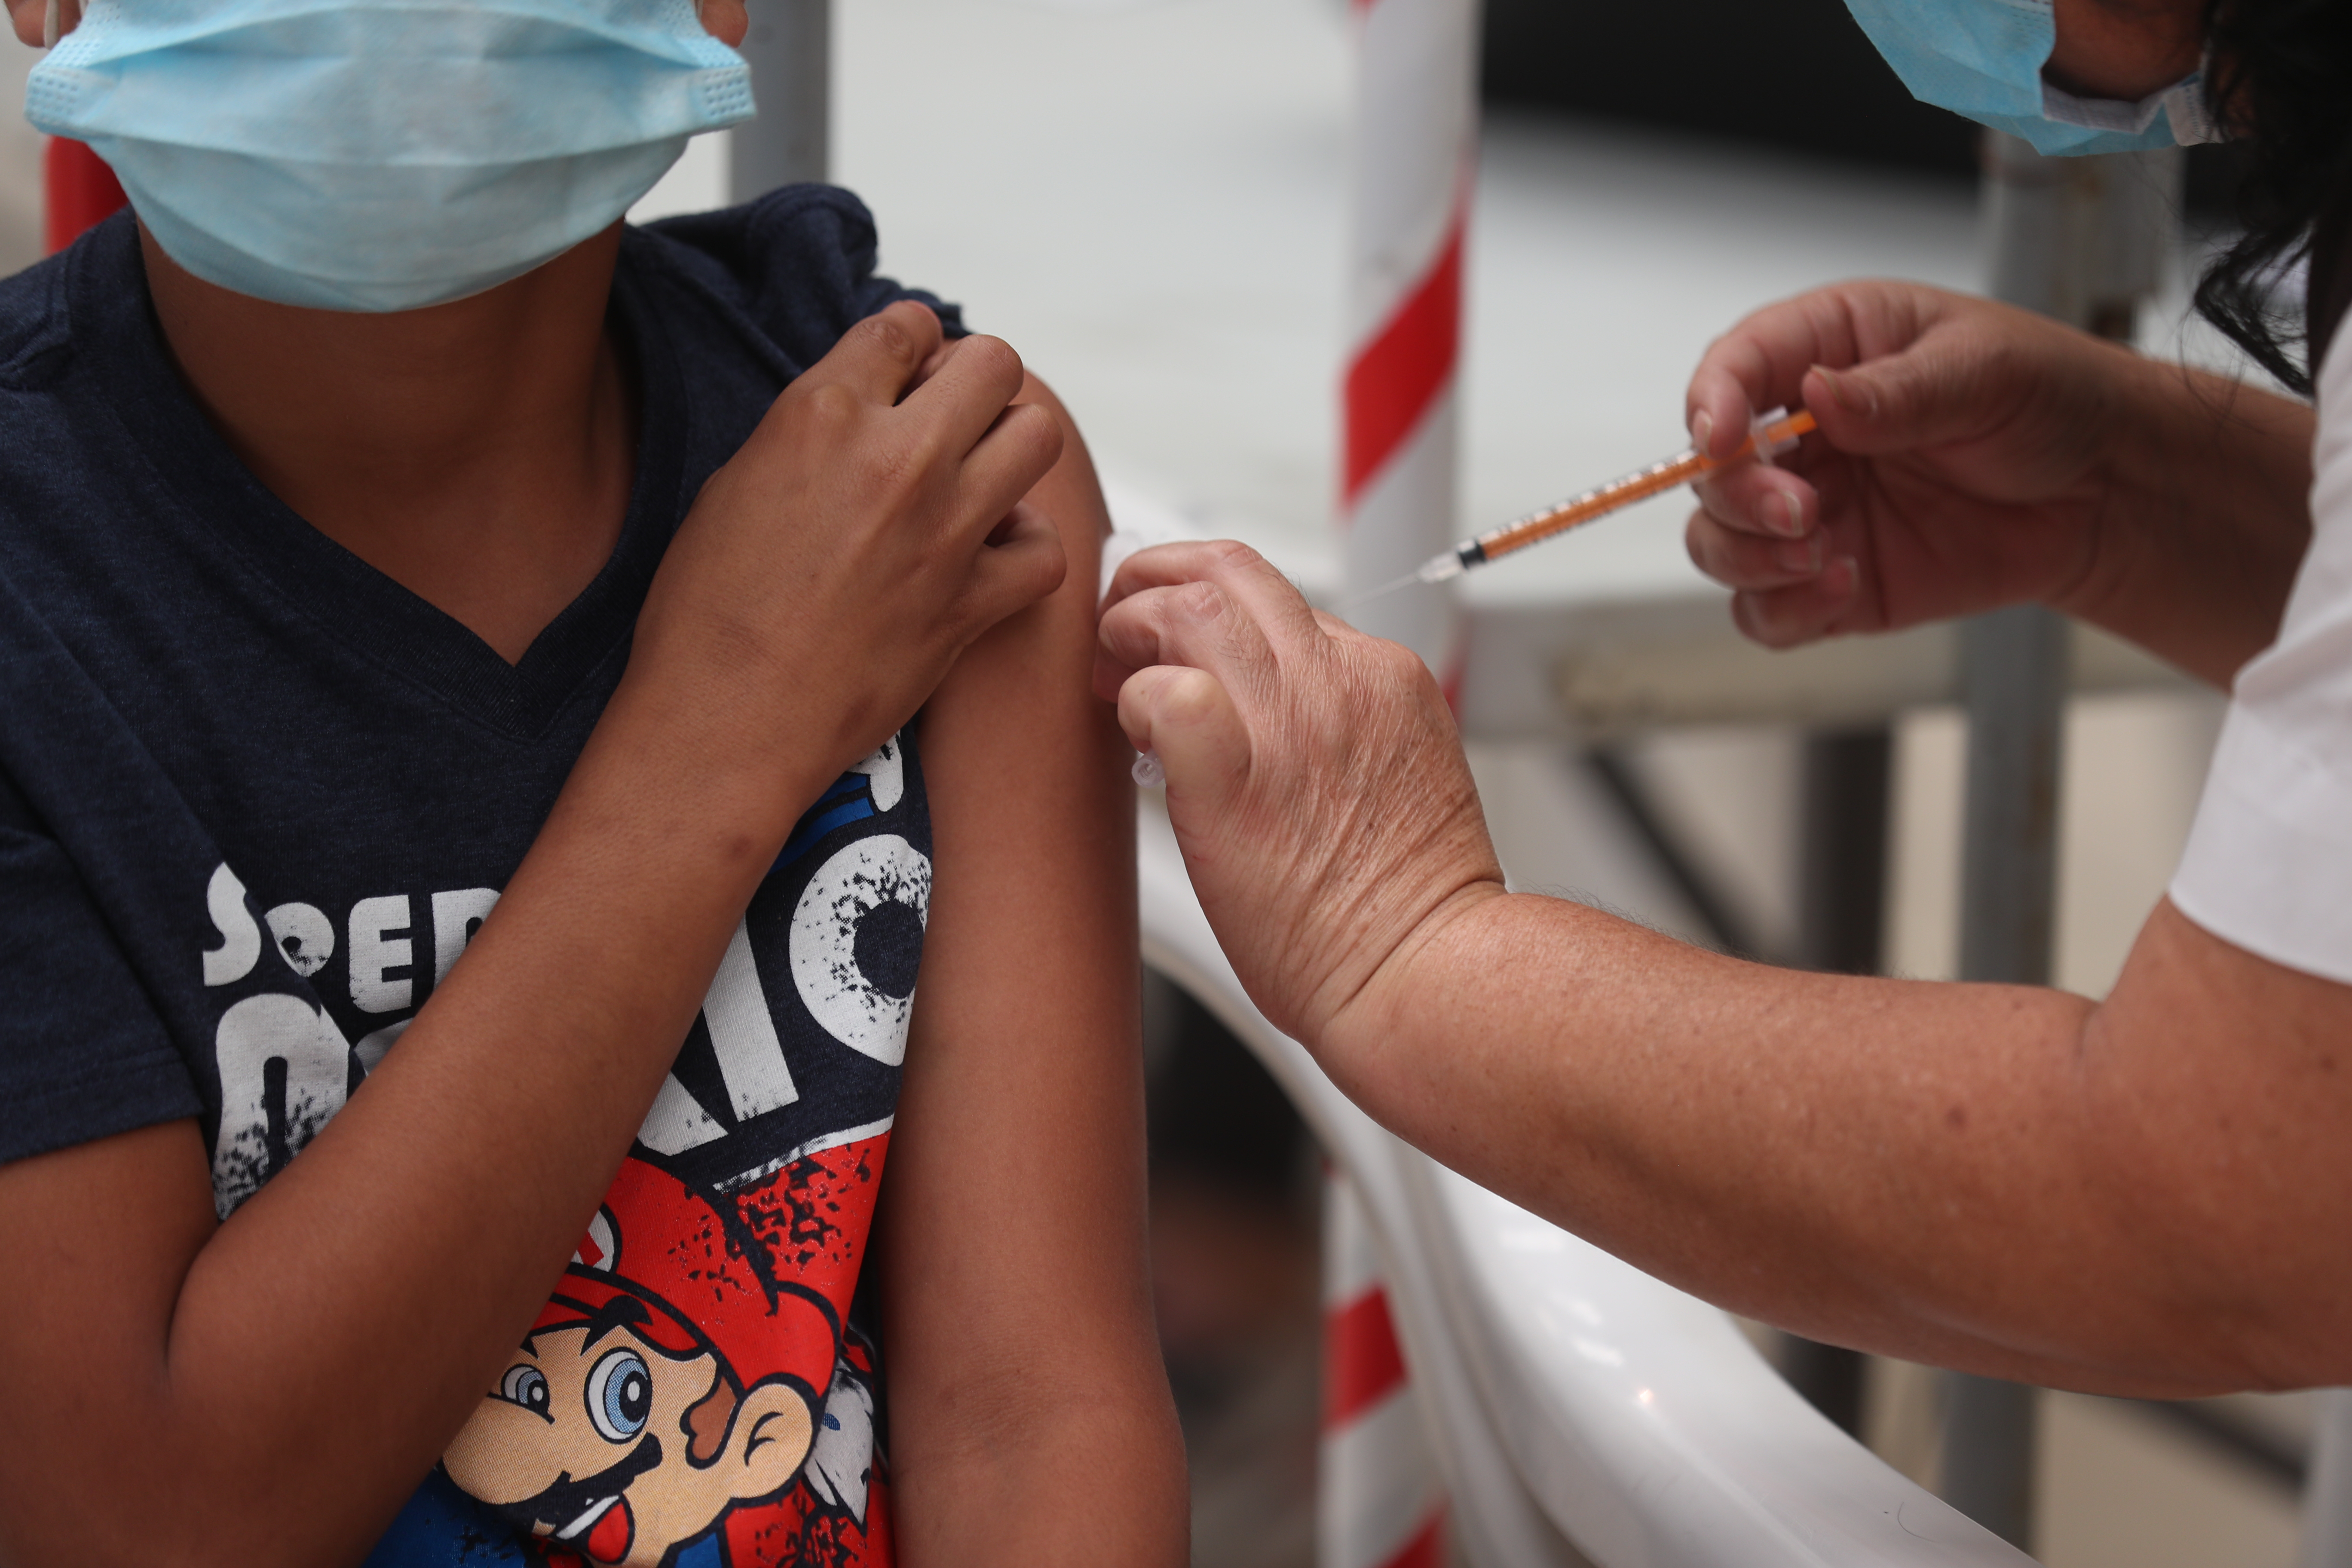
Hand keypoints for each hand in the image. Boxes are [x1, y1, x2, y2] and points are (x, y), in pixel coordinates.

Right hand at [633, 301, 1066, 790]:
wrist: (724, 720)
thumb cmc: (707, 612)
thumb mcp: (735, 484)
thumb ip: (809, 435)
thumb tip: (857, 419)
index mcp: (821, 414)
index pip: (906, 325)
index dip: (915, 345)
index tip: (911, 372)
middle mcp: (895, 458)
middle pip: (993, 365)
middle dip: (978, 382)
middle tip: (953, 420)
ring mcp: (944, 530)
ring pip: (1037, 437)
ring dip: (1012, 449)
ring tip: (977, 480)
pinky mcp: (972, 603)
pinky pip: (1045, 549)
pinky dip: (1027, 548)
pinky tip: (991, 556)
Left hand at [1095, 542, 1502, 1046]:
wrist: (1424, 972)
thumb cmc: (1409, 908)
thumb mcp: (1397, 775)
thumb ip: (1341, 728)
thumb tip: (1270, 723)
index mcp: (1382, 679)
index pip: (1281, 601)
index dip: (1213, 611)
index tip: (1181, 643)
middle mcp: (1339, 682)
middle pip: (1231, 571)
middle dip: (1158, 576)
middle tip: (1120, 621)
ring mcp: (1290, 723)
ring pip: (1192, 606)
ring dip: (1133, 623)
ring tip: (1113, 668)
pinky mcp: (1234, 780)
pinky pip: (1167, 694)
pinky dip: (1136, 697)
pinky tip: (1134, 731)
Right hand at [1683, 280, 2144, 648]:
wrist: (2105, 493)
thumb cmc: (2050, 402)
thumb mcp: (1986, 370)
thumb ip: (1898, 389)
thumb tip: (1816, 397)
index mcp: (1828, 352)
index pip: (1734, 367)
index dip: (1710, 401)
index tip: (1719, 437)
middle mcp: (1801, 435)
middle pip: (1711, 471)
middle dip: (1738, 497)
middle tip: (1801, 512)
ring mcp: (1812, 512)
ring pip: (1718, 544)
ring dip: (1748, 558)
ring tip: (1819, 556)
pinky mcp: (1829, 582)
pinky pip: (1766, 611)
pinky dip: (1784, 611)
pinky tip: (1843, 587)